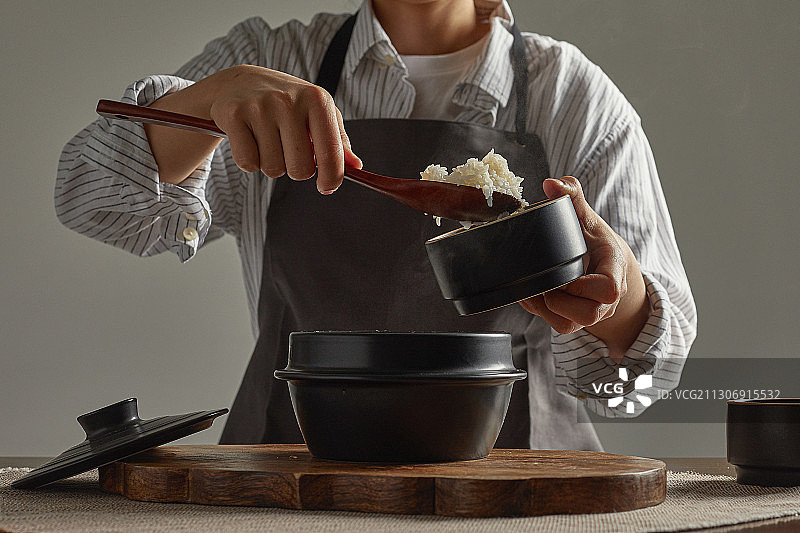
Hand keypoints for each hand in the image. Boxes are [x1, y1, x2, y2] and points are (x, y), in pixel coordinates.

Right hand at [147, 65, 361, 190]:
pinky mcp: (233, 114)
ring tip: (267, 141)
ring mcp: (259, 106)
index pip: (331, 152)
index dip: (332, 177)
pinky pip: (247, 162)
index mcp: (316, 100)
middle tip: (288, 151)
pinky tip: (249, 140)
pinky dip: (249, 161)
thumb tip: (355, 166)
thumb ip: (337, 140)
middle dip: (295, 169)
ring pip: (272, 169)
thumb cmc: (287, 102)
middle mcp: (288, 100)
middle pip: (300, 169)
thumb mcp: (317, 113)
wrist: (242, 82)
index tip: (327, 187)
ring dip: (271, 164)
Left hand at [519, 176, 648, 360]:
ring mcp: (592, 314)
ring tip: (537, 288)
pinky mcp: (576, 322)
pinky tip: (533, 295)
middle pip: (587, 314)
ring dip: (546, 308)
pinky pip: (558, 327)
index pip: (608, 290)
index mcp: (614, 272)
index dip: (584, 286)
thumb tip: (552, 183)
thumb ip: (573, 199)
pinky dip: (540, 312)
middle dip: (561, 299)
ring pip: (568, 325)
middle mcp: (606, 300)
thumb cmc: (598, 246)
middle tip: (547, 281)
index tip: (569, 272)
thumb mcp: (589, 220)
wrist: (609, 270)